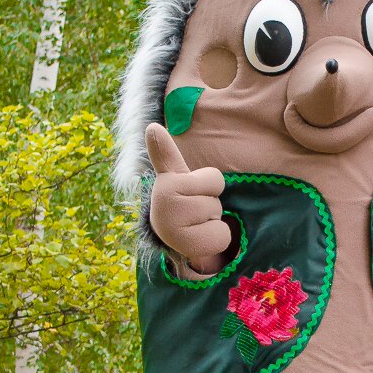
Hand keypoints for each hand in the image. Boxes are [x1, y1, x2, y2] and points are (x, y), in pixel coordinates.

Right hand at [146, 123, 232, 273]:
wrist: (170, 237)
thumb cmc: (180, 201)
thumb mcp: (177, 178)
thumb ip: (167, 154)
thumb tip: (151, 126)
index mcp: (166, 183)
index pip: (212, 177)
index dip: (184, 162)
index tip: (153, 128)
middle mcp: (165, 203)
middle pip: (217, 194)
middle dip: (210, 201)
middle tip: (193, 209)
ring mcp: (175, 227)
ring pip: (218, 215)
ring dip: (211, 220)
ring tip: (193, 223)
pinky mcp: (188, 246)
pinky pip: (221, 236)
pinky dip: (215, 238)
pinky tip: (198, 238)